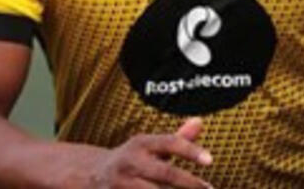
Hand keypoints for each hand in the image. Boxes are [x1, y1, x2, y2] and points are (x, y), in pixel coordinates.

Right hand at [87, 117, 213, 187]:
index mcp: (141, 144)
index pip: (169, 143)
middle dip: (189, 183)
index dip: (190, 151)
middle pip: (165, 173)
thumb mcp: (150, 146)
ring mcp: (122, 184)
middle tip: (209, 188)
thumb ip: (177, 139)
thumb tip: (199, 121)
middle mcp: (131, 162)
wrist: (93, 175)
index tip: (210, 160)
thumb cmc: (133, 160)